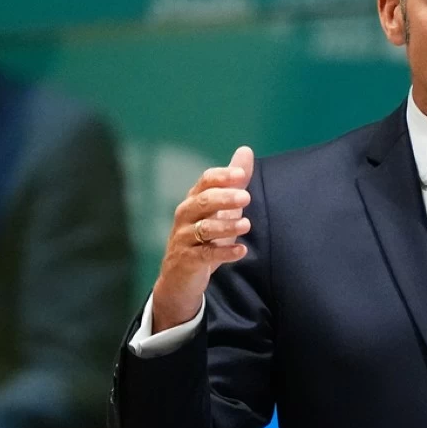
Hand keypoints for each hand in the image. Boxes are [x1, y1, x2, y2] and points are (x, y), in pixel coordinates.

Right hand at [151, 146, 254, 332]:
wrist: (180, 277)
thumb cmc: (203, 237)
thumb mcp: (220, 208)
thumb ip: (233, 182)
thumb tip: (246, 151)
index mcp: (194, 200)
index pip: (205, 181)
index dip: (222, 176)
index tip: (241, 174)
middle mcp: (186, 216)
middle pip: (203, 201)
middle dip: (224, 198)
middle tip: (246, 196)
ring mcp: (184, 238)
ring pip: (204, 228)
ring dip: (226, 226)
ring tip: (246, 224)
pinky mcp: (188, 260)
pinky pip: (206, 255)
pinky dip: (224, 253)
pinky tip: (241, 251)